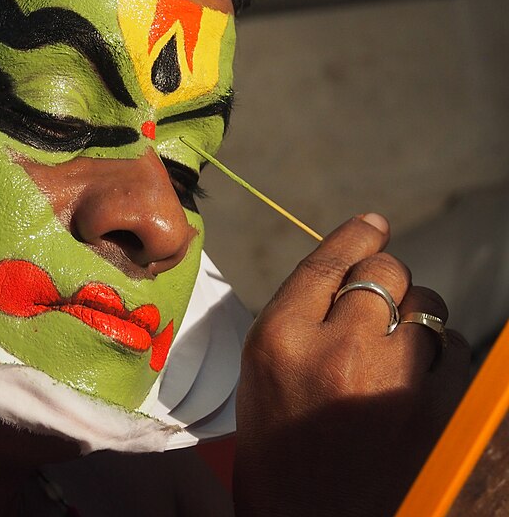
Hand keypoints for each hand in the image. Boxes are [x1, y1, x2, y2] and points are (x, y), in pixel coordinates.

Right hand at [233, 214, 469, 516]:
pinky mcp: (433, 408)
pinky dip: (435, 349)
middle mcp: (336, 349)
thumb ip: (299, 310)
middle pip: (383, 272)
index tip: (371, 225)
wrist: (313, 516)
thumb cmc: (277, 439)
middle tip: (371, 299)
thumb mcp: (262, 367)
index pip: (328, 262)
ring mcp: (391, 380)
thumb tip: (353, 256)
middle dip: (382, 276)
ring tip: (390, 341)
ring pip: (425, 303)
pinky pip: (451, 345)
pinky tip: (411, 371)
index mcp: (281, 338)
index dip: (354, 237)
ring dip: (411, 312)